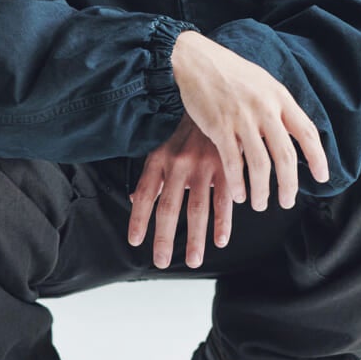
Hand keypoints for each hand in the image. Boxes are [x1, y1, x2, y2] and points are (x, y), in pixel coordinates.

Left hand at [127, 112, 233, 268]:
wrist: (215, 98)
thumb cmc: (185, 128)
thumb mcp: (163, 146)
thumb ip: (152, 176)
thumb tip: (133, 199)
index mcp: (160, 158)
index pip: (145, 194)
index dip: (139, 219)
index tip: (135, 241)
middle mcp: (179, 164)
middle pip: (169, 207)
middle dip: (164, 238)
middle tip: (161, 261)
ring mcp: (204, 165)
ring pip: (197, 208)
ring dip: (196, 238)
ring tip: (193, 261)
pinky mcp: (227, 166)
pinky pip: (224, 199)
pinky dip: (223, 222)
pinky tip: (220, 240)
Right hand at [169, 30, 329, 209]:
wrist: (194, 59)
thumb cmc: (228, 71)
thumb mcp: (262, 81)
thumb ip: (277, 105)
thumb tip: (292, 130)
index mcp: (279, 96)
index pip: (306, 132)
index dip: (318, 158)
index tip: (322, 178)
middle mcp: (265, 108)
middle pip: (286, 155)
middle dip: (289, 184)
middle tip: (288, 202)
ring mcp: (242, 118)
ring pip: (260, 164)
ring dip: (262, 190)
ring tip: (260, 204)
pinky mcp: (219, 126)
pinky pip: (233, 163)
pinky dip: (237, 183)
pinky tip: (238, 194)